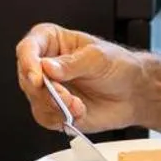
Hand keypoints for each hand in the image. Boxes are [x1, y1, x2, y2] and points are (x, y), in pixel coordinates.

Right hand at [14, 24, 148, 133]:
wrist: (133, 93)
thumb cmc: (118, 67)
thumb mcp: (98, 58)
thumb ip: (72, 63)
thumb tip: (47, 67)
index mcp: (53, 42)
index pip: (28, 48)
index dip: (28, 62)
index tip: (38, 77)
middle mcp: (45, 65)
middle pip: (27, 77)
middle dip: (45, 90)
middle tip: (65, 96)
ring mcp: (48, 89)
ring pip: (35, 100)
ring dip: (55, 106)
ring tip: (77, 105)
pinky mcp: (53, 110)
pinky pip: (45, 118)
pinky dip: (61, 118)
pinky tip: (79, 112)